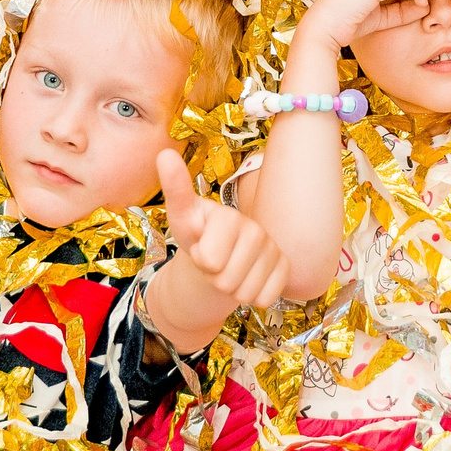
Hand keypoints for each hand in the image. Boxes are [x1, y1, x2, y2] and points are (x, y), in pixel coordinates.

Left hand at [156, 149, 288, 309]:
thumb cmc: (198, 234)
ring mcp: (273, 248)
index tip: (201, 246)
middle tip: (213, 262)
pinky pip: (264, 298)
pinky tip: (247, 277)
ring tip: (227, 268)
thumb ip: (176, 190)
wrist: (218, 256)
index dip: (201, 260)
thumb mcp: (182, 218)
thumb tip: (164, 153)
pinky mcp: (285, 267)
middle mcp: (255, 229)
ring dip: (231, 288)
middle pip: (226, 281)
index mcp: (229, 217)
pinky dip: (251, 296)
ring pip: (244, 293)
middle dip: (214, 278)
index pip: (210, 259)